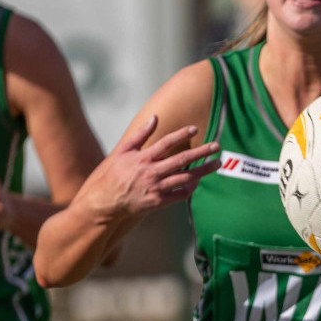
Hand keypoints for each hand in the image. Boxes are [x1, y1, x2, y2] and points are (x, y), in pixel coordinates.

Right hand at [75, 113, 219, 226]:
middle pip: (182, 160)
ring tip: (217, 164)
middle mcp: (151, 172)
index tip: (195, 128)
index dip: (181, 134)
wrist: (103, 202)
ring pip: (185, 178)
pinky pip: (179, 195)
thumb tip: (155, 117)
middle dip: (202, 152)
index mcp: (143, 158)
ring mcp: (155, 188)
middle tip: (217, 146)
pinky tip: (198, 182)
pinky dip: (190, 188)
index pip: (166, 143)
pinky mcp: (157, 202)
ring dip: (203, 171)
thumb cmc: (111, 174)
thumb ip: (140, 135)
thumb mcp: (122, 151)